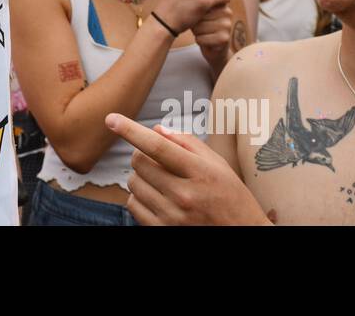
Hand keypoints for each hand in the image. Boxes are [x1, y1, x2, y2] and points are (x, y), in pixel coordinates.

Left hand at [106, 114, 270, 224]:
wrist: (243, 234)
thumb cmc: (231, 196)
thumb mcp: (218, 165)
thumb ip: (188, 143)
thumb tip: (156, 129)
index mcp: (200, 172)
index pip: (158, 147)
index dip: (131, 131)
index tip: (111, 119)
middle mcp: (185, 195)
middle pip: (139, 162)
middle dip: (142, 154)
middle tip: (155, 159)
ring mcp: (172, 216)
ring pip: (133, 183)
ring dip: (140, 176)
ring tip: (160, 180)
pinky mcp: (163, 231)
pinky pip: (132, 205)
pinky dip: (138, 197)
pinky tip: (155, 196)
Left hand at [191, 4, 232, 65]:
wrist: (214, 48)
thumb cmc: (204, 28)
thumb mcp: (200, 13)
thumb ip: (198, 5)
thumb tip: (189, 0)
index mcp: (220, 2)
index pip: (198, 4)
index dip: (194, 13)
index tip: (200, 17)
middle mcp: (226, 12)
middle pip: (198, 16)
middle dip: (195, 24)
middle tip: (203, 28)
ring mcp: (227, 25)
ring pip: (199, 27)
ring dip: (197, 33)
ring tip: (205, 34)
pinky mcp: (224, 38)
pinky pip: (202, 38)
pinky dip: (200, 41)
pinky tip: (207, 41)